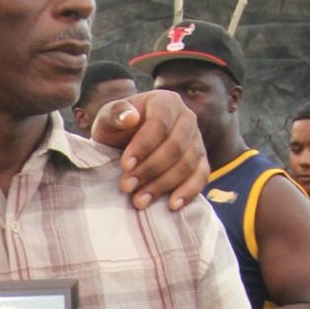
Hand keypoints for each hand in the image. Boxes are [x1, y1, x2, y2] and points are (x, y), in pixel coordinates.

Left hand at [90, 89, 207, 211]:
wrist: (126, 145)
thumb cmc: (117, 130)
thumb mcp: (108, 119)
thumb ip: (115, 114)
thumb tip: (130, 117)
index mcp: (166, 102)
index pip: (159, 124)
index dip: (143, 146)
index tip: (125, 165)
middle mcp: (187, 119)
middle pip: (175, 147)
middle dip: (150, 170)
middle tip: (126, 187)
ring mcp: (197, 141)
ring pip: (187, 165)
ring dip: (163, 185)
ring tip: (139, 201)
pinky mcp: (200, 162)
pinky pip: (201, 177)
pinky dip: (188, 192)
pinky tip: (172, 205)